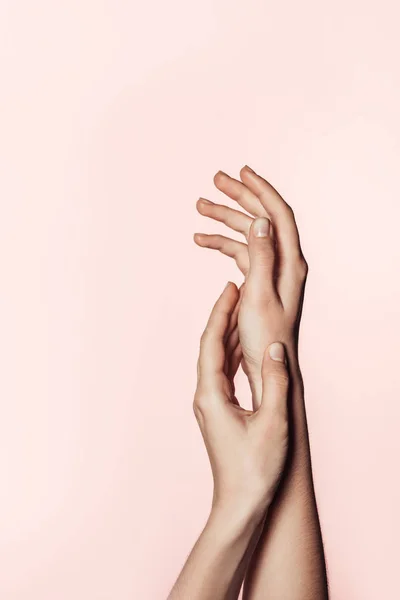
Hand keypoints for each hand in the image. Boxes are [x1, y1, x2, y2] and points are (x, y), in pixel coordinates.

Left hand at [193, 281, 288, 521]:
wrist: (240, 504)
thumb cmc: (254, 469)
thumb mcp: (272, 423)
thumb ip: (274, 382)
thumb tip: (274, 347)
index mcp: (211, 395)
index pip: (212, 343)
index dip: (220, 313)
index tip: (229, 289)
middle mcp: (205, 396)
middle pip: (211, 347)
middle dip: (223, 318)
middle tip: (237, 291)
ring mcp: (210, 404)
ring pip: (217, 359)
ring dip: (229, 334)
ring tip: (243, 311)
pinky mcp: (219, 412)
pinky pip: (223, 374)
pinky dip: (233, 355)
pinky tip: (244, 347)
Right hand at [195, 165, 307, 405]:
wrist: (268, 365)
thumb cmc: (266, 337)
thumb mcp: (260, 295)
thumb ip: (261, 256)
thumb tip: (259, 220)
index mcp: (289, 262)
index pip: (278, 214)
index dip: (261, 190)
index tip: (241, 171)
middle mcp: (283, 262)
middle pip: (261, 218)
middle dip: (239, 197)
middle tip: (215, 180)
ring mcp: (271, 271)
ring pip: (247, 234)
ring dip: (225, 220)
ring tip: (200, 207)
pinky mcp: (259, 281)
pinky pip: (240, 253)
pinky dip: (222, 244)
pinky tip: (203, 240)